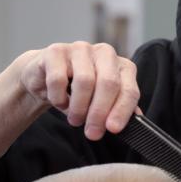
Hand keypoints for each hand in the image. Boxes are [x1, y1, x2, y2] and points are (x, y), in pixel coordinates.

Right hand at [17, 41, 139, 139]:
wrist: (44, 78)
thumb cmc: (77, 91)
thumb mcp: (101, 101)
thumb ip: (118, 108)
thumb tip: (137, 120)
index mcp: (121, 66)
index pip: (129, 89)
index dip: (122, 111)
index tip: (113, 129)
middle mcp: (104, 53)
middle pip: (109, 83)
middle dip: (99, 113)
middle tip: (92, 133)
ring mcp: (80, 48)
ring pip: (84, 80)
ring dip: (78, 108)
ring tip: (75, 119)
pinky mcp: (56, 50)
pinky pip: (58, 79)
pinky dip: (58, 98)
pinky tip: (60, 102)